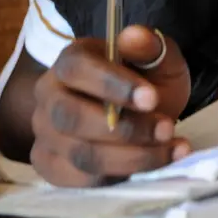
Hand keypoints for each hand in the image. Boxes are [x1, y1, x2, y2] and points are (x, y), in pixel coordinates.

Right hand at [31, 26, 191, 186]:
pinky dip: (121, 177)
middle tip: (167, 129)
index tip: (152, 99)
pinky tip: (154, 166)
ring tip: (171, 149)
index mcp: (71, 61)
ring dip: (132, 157)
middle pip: (71, 118)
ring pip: (80, 154)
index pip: (78, 69)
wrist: (140, 114)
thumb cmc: (146, 83)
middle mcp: (49, 96)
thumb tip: (134, 36)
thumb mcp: (159, 60)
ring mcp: (46, 134)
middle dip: (125, 129)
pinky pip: (80, 180)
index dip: (113, 85)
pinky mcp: (53, 166)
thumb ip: (150, 47)